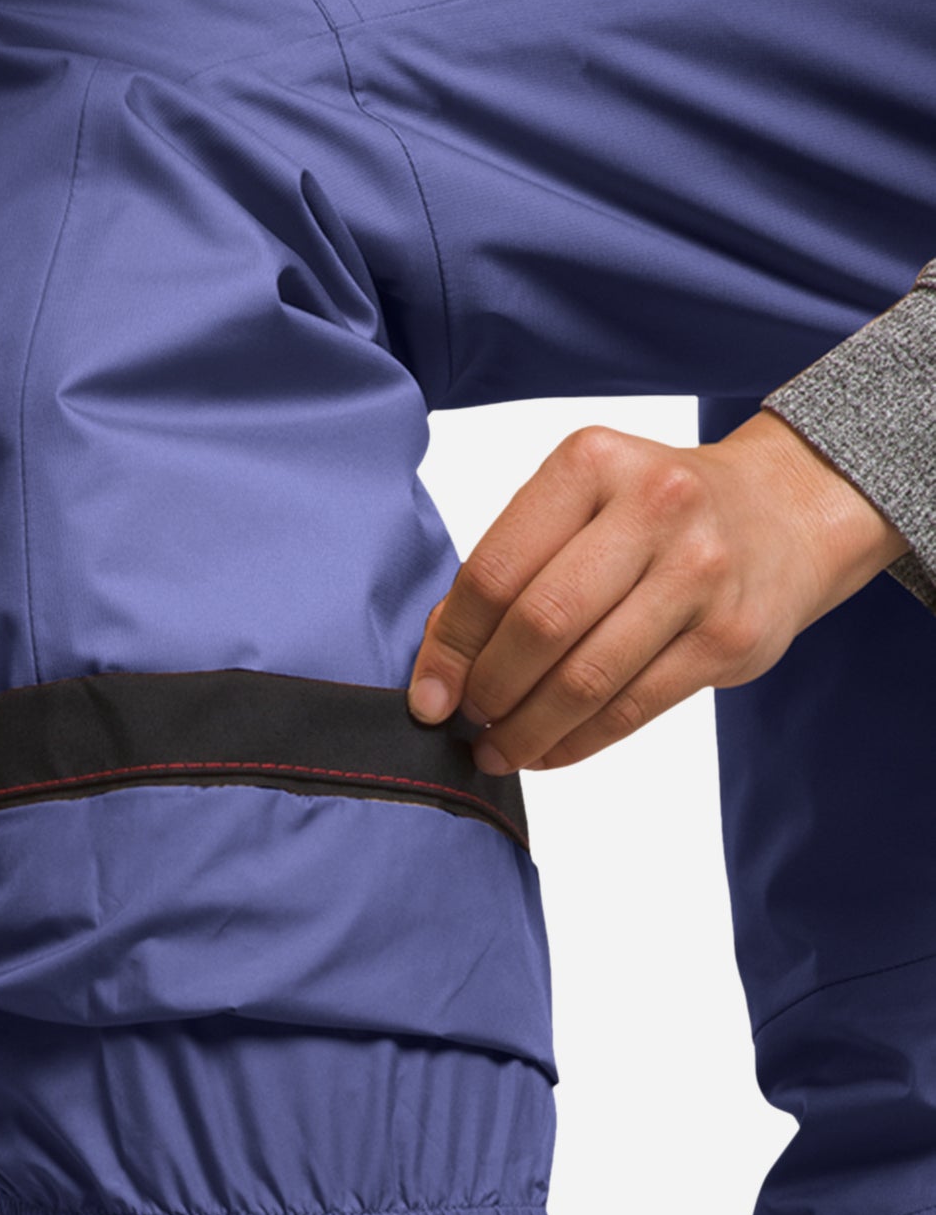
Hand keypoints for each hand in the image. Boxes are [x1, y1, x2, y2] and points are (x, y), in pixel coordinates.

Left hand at [405, 410, 910, 773]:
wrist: (787, 511)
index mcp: (592, 462)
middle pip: (540, 624)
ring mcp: (700, 572)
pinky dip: (578, 741)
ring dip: (527, 730)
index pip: (496, 570)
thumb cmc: (657, 512)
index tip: (427, 694)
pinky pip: (633, 707)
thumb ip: (515, 562)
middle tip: (463, 721)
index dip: (451, 644)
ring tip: (497, 749)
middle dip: (487, 689)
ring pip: (586, 677)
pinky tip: (548, 752)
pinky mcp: (730, 636)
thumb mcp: (584, 499)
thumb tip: (440, 657)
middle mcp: (654, 506)